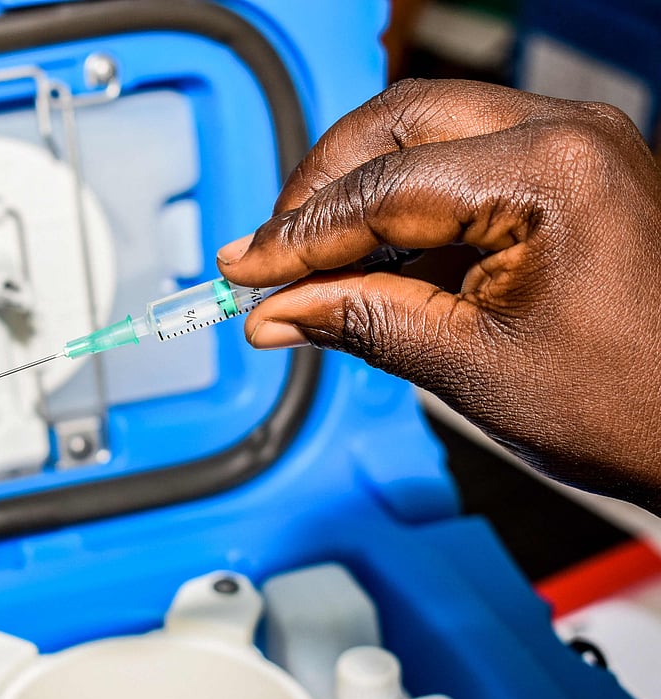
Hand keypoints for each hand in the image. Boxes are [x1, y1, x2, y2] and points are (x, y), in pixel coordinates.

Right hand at [218, 78, 660, 510]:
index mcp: (549, 171)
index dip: (298, 235)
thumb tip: (276, 310)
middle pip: (396, 123)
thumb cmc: (635, 406)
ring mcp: (574, 147)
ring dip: (359, 193)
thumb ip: (359, 321)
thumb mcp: (468, 367)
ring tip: (312, 264)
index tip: (245, 268)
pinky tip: (370, 263)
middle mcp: (567, 134)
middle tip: (273, 252)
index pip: (381, 188)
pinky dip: (404, 209)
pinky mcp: (572, 173)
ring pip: (424, 133)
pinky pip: (462, 164)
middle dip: (322, 187)